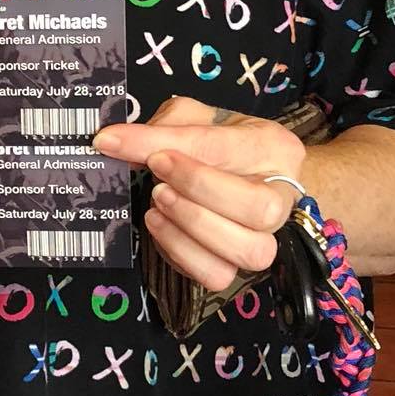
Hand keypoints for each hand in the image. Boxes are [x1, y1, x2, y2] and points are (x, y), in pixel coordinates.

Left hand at [94, 98, 301, 291]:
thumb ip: (161, 129)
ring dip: (191, 229)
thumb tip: (113, 142)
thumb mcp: (194, 120)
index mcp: (273, 147)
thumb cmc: (223, 144)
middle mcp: (281, 197)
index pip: (224, 148)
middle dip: (197, 194)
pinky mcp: (241, 267)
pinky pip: (218, 276)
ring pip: (248, 251)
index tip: (128, 147)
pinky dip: (182, 255)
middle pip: (256, 208)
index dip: (173, 151)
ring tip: (158, 206)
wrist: (250, 176)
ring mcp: (267, 237)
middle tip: (158, 182)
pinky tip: (162, 228)